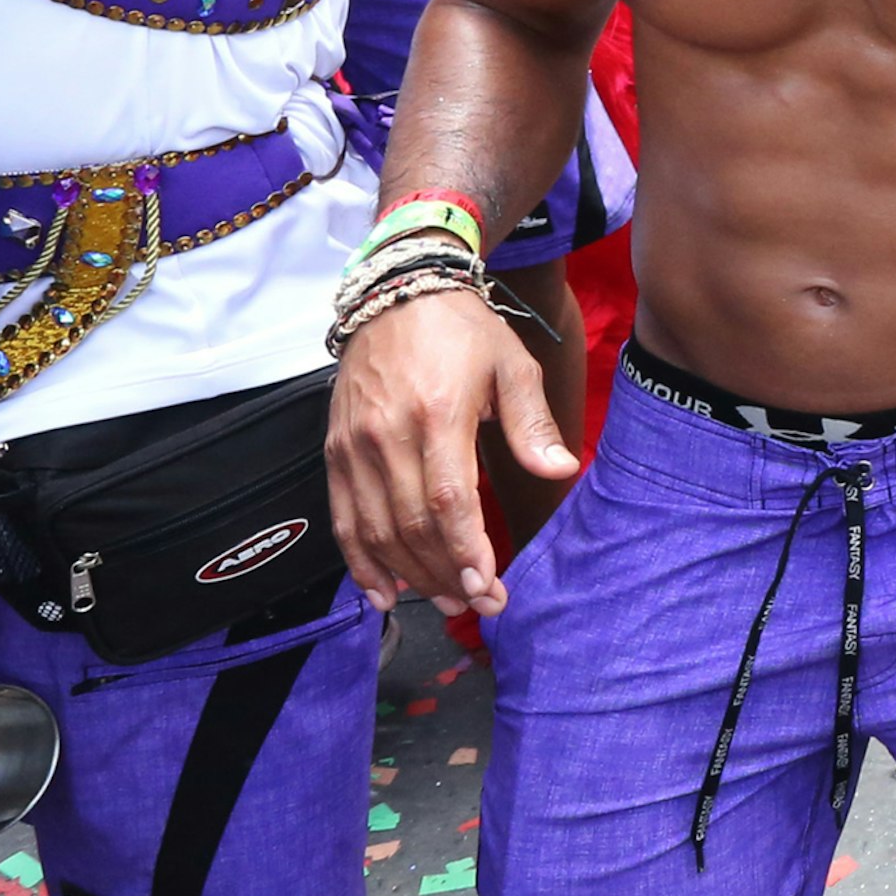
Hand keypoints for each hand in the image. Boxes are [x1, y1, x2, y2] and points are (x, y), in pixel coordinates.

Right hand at [327, 289, 576, 617]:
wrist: (397, 291)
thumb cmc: (461, 330)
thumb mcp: (512, 365)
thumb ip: (533, 424)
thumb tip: (561, 470)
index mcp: (437, 414)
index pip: (447, 500)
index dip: (465, 550)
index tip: (485, 585)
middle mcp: (387, 435)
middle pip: (413, 525)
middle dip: (447, 575)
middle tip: (480, 604)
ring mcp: (354, 446)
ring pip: (377, 531)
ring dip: (411, 575)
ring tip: (446, 601)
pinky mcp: (334, 451)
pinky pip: (342, 520)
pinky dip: (360, 562)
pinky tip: (385, 592)